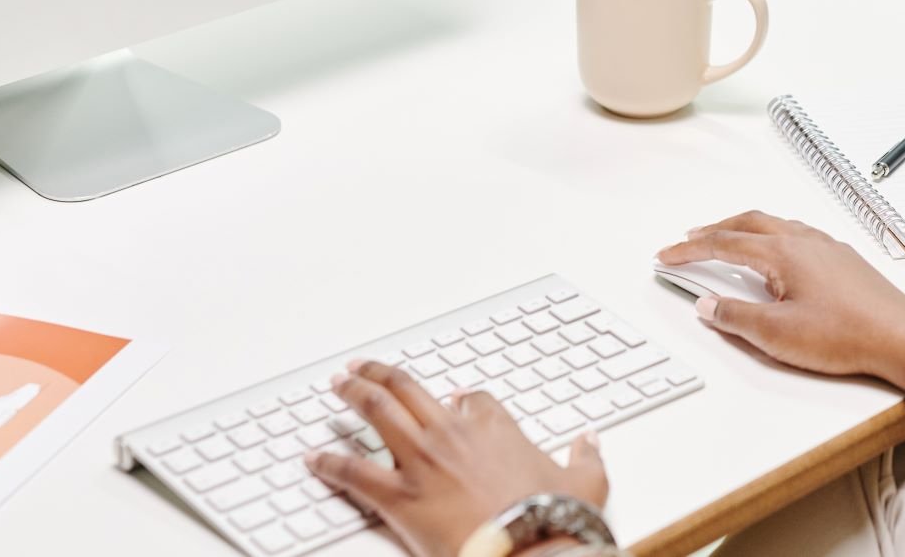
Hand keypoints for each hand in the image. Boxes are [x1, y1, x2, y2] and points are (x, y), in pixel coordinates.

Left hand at [307, 360, 608, 556]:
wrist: (528, 551)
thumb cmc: (553, 520)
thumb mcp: (586, 484)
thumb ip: (586, 458)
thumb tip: (590, 442)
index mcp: (496, 427)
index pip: (473, 399)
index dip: (461, 398)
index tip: (453, 399)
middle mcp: (453, 434)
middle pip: (410, 389)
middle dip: (383, 374)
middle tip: (364, 367)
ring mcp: (422, 462)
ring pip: (378, 413)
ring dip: (354, 393)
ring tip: (338, 383)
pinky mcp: (399, 496)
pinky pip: (354, 472)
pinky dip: (329, 463)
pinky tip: (314, 458)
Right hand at [656, 210, 904, 386]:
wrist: (900, 338)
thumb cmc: (846, 335)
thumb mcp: (776, 334)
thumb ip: (735, 316)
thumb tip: (708, 304)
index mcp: (782, 253)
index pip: (723, 244)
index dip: (690, 250)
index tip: (668, 256)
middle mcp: (804, 241)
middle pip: (748, 223)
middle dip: (715, 229)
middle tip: (691, 239)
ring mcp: (827, 248)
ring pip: (776, 225)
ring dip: (746, 229)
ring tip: (730, 240)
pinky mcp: (844, 261)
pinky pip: (799, 235)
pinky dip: (774, 237)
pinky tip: (779, 254)